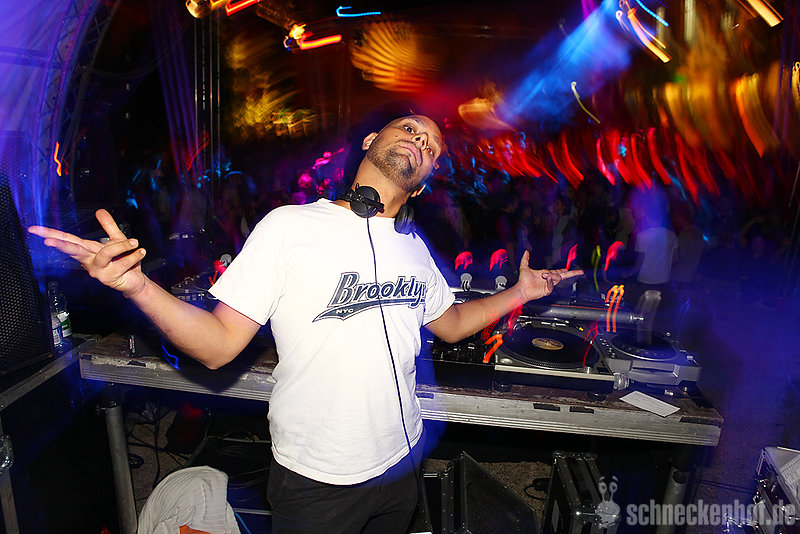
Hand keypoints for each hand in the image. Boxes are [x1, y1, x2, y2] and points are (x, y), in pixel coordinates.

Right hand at [29, 209, 147, 297]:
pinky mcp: (109, 278)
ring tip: (135, 242)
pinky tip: (140, 252)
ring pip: (105, 253)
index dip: (50, 234)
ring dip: (122, 245)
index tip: (33, 229)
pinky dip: (134, 255)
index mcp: (88, 251)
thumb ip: (108, 226)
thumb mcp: (117, 240)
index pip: (67, 240)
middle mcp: (89, 262)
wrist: (136, 281)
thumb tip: (99, 210)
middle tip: (47, 240)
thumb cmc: (124, 261)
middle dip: (61, 244)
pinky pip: (121, 262)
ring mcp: (97, 271)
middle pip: (73, 250)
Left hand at [516, 250, 583, 301]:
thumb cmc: (523, 280)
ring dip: (552, 275)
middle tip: (580, 272)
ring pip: (557, 278)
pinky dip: (549, 281)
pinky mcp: (547, 290)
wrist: (522, 289)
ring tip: (543, 276)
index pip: (557, 271)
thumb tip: (526, 251)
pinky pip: (552, 285)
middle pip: (562, 275)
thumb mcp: (524, 267)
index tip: (569, 269)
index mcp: (546, 274)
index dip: (564, 270)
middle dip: (572, 273)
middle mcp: (548, 279)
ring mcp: (548, 285)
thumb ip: (526, 259)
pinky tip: (546, 279)